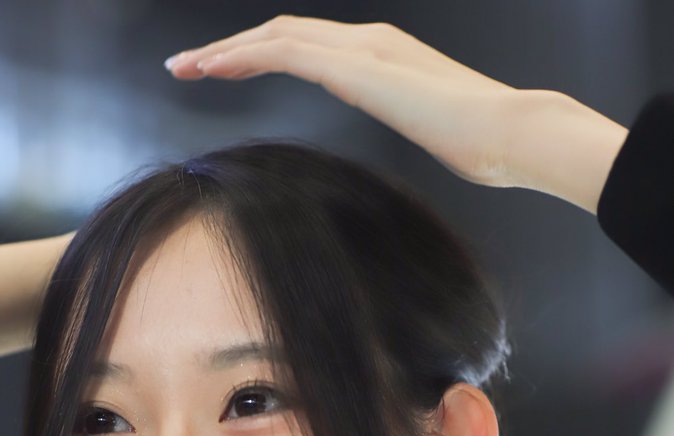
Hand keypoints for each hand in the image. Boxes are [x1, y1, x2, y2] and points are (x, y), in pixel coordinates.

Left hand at [165, 16, 628, 212]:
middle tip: (187, 67)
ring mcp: (362, 48)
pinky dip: (246, 56)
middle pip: (281, 34)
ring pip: (276, 36)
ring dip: (226, 51)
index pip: (304, 47)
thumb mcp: (427, 131)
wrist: (508, 132)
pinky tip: (217, 69)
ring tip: (187, 68)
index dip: (258, 56)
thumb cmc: (479, 141)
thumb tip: (396, 128)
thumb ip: (400, 120)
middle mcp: (366, 41)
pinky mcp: (357, 67)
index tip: (221, 73)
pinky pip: (287, 51)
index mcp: (378, 56)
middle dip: (229, 50)